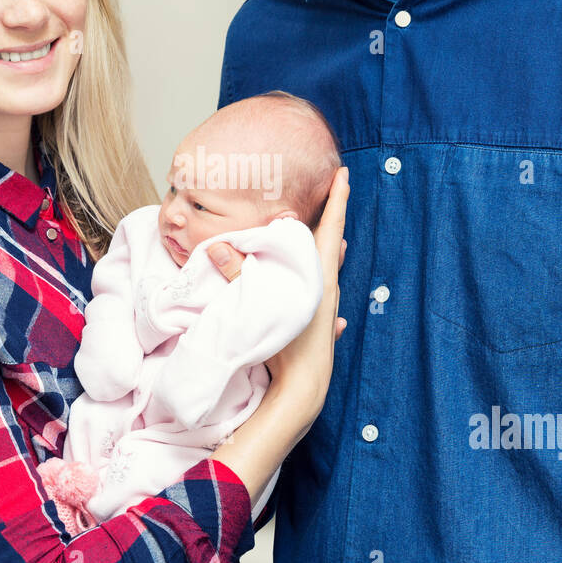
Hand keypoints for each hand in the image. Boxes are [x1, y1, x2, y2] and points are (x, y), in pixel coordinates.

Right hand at [208, 166, 348, 503]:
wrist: (304, 389)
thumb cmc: (285, 346)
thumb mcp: (257, 305)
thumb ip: (237, 275)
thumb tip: (217, 247)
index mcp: (319, 275)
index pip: (329, 227)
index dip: (337, 199)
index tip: (344, 174)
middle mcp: (328, 286)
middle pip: (331, 244)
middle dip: (330, 217)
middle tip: (332, 191)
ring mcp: (326, 305)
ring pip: (327, 268)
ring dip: (325, 248)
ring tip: (324, 230)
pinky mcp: (321, 321)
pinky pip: (323, 292)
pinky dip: (321, 279)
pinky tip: (321, 285)